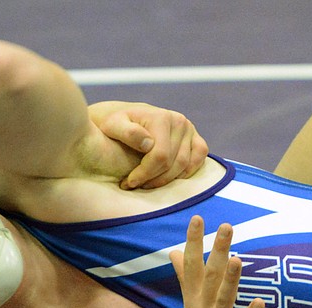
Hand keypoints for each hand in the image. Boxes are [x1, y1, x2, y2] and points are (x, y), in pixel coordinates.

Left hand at [88, 100, 208, 189]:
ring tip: (147, 183)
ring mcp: (189, 129)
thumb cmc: (116, 125)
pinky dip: (188, 172)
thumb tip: (148, 143)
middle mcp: (179, 121)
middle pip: (172, 163)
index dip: (144, 174)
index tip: (128, 183)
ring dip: (166, 180)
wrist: (126, 117)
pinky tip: (170, 178)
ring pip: (185, 166)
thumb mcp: (112, 126)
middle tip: (135, 186)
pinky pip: (199, 158)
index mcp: (161, 118)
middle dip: (153, 179)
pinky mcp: (196, 138)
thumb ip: (127, 133)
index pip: (160, 156)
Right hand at [170, 215, 263, 307]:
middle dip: (217, 251)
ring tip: (237, 258)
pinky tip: (260, 301)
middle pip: (210, 276)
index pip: (192, 266)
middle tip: (226, 226)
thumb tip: (173, 252)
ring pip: (224, 298)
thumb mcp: (192, 305)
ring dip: (230, 279)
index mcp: (194, 299)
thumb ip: (185, 277)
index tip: (197, 218)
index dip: (194, 242)